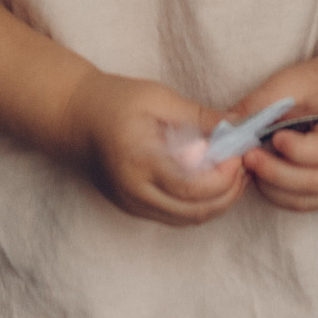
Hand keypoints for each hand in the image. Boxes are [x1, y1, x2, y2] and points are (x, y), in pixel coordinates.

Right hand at [74, 71, 246, 226]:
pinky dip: (201, 204)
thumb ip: (199, 116)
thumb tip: (239, 126)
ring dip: (219, 202)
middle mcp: (135, 192)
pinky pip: (176, 216)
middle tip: (244, 164)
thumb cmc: (114, 100)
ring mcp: (133, 204)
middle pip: (196, 212)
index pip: (193, 187)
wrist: (73, 118)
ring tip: (233, 173)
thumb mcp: (158, 98)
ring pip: (189, 220)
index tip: (239, 152)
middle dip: (230, 192)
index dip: (225, 176)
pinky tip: (212, 181)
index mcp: (140, 162)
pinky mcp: (133, 208)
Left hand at [237, 56, 317, 214]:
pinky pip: (304, 204)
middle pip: (317, 182)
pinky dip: (279, 195)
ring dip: (274, 187)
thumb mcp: (291, 82)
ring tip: (253, 165)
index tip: (275, 137)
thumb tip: (228, 128)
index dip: (299, 150)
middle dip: (277, 173)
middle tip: (248, 156)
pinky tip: (263, 176)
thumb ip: (262, 103)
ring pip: (308, 199)